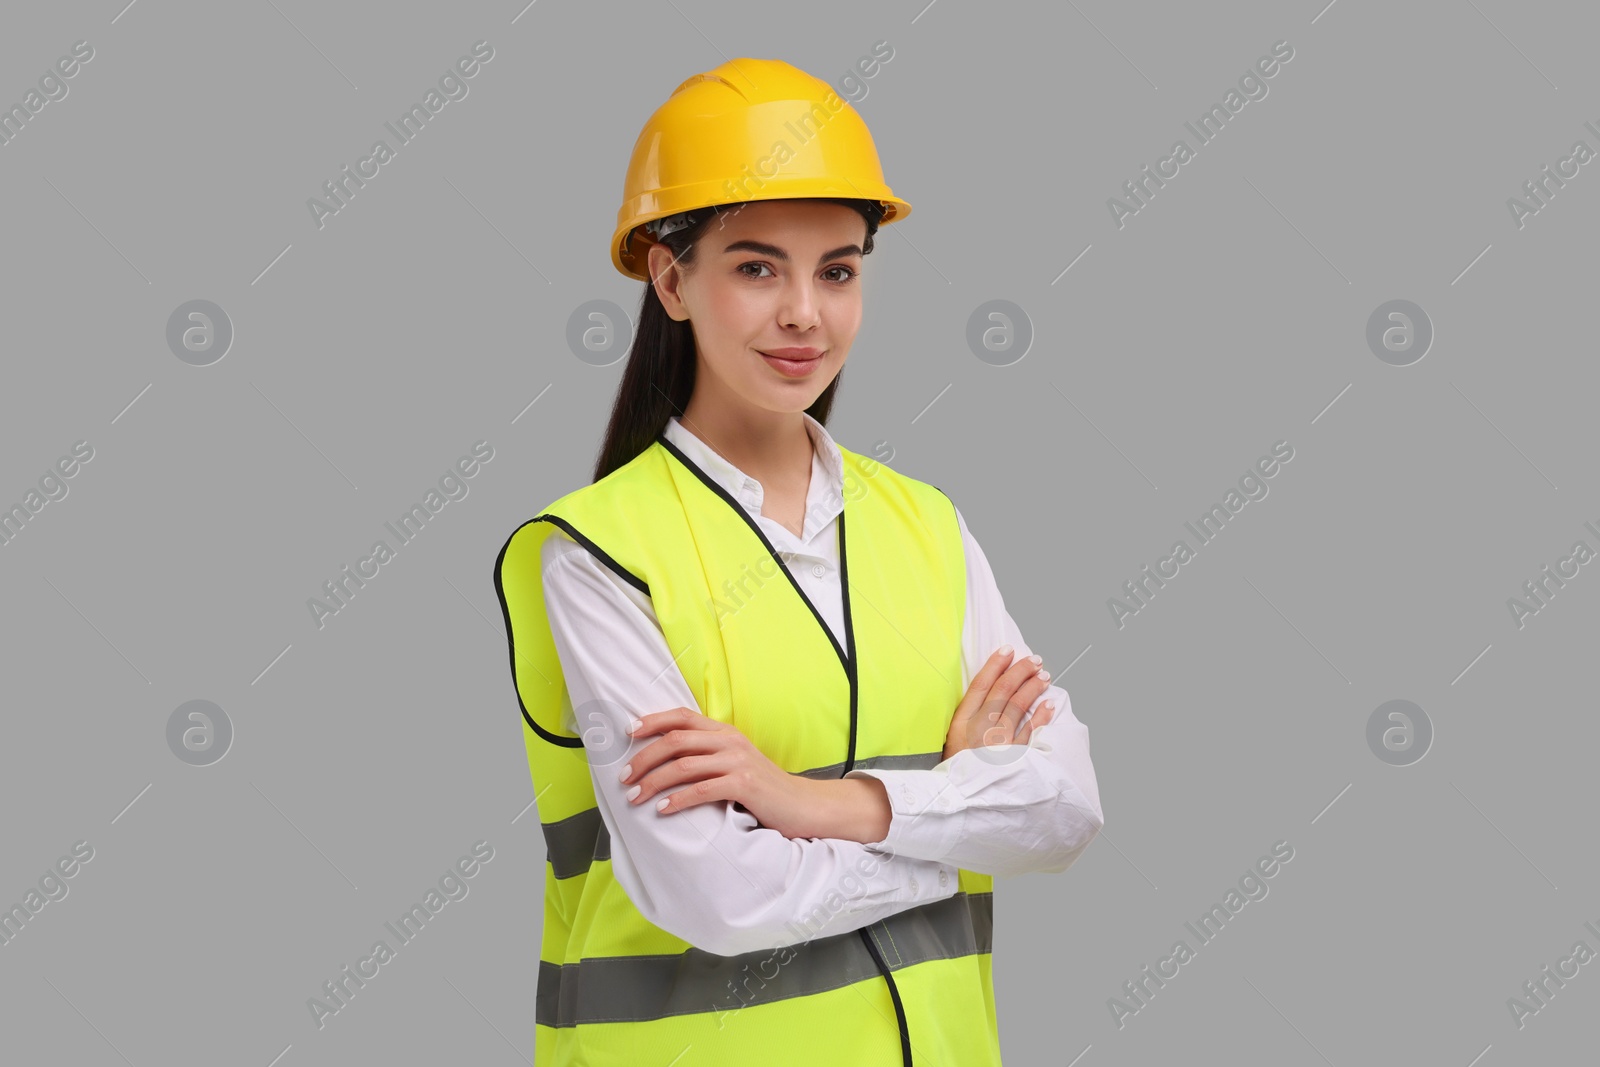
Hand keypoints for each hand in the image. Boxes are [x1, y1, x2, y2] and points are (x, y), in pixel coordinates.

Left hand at [617, 707, 817, 837]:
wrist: (802, 805)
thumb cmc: (762, 788)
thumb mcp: (735, 762)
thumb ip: (708, 755)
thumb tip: (666, 760)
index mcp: (725, 732)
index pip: (683, 716)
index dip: (652, 721)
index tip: (628, 733)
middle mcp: (730, 741)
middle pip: (676, 740)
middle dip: (643, 758)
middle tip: (624, 778)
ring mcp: (738, 761)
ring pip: (684, 766)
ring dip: (654, 782)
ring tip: (635, 797)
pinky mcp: (745, 784)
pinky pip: (702, 790)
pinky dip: (678, 800)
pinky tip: (662, 810)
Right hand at [943, 646, 1056, 760]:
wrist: (957, 803)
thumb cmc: (956, 770)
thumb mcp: (952, 740)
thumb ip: (969, 718)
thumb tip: (991, 692)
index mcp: (961, 723)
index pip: (981, 686)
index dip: (995, 665)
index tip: (1008, 650)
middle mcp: (979, 730)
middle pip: (1002, 692)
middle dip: (1019, 671)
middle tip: (1033, 660)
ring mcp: (997, 745)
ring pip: (1018, 708)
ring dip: (1033, 688)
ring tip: (1044, 676)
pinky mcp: (1012, 760)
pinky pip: (1030, 734)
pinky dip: (1040, 717)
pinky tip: (1048, 704)